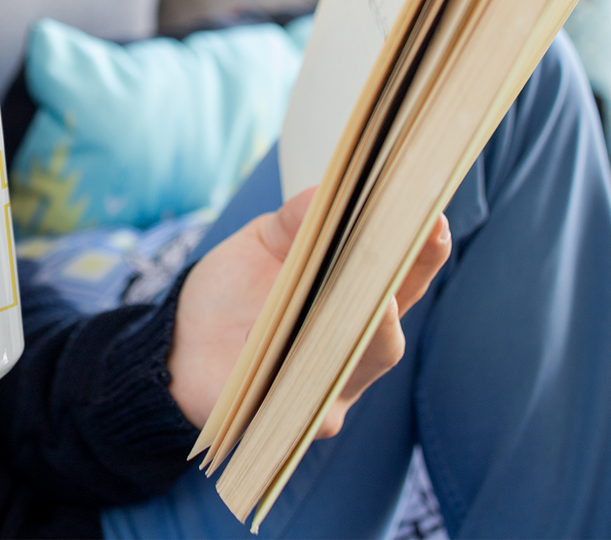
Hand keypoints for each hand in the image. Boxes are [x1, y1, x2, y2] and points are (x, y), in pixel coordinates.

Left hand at [167, 189, 450, 434]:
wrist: (177, 341)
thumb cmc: (232, 291)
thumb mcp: (263, 243)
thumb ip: (296, 221)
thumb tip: (325, 194)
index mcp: (353, 302)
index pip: (404, 279)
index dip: (424, 252)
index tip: (432, 218)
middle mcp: (351, 350)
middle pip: (391, 329)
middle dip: (402, 292)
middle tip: (402, 257)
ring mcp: (324, 388)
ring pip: (361, 365)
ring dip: (370, 331)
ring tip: (375, 301)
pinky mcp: (287, 416)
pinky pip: (306, 403)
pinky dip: (306, 374)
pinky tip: (287, 347)